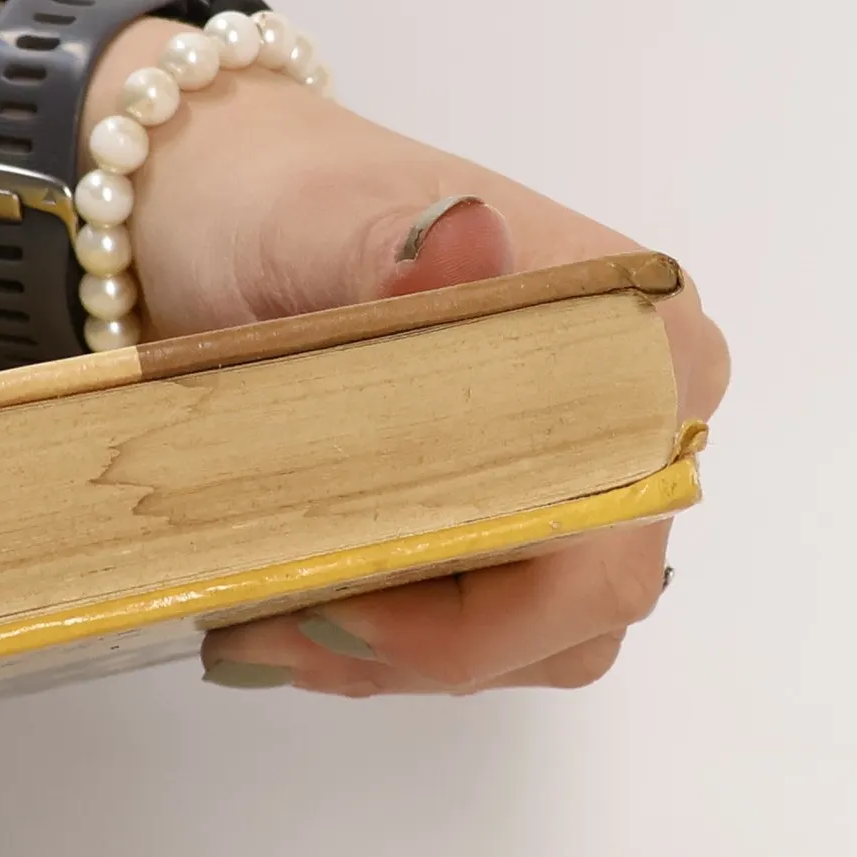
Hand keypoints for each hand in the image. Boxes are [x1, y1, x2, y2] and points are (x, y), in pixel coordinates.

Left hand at [73, 14, 731, 696]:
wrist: (220, 200)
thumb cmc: (269, 202)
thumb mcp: (309, 218)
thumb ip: (389, 243)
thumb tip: (468, 243)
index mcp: (633, 337)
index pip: (603, 541)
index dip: (476, 614)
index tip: (329, 602)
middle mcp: (636, 413)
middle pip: (573, 610)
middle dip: (420, 647)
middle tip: (265, 631)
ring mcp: (581, 467)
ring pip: (532, 635)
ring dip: (399, 656)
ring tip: (262, 626)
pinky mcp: (514, 504)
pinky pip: (486, 623)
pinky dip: (388, 641)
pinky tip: (285, 614)